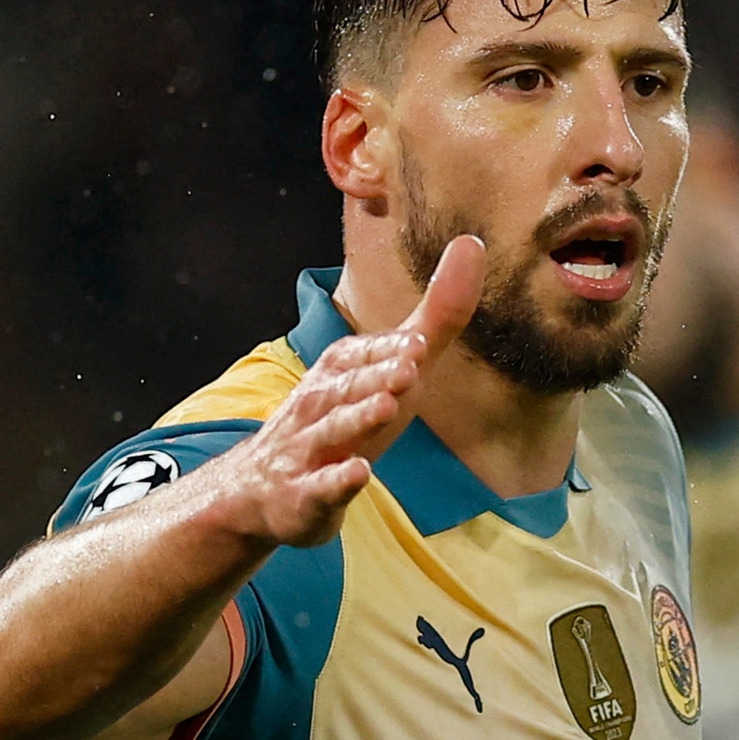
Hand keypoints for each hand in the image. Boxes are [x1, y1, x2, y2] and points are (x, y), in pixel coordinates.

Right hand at [212, 235, 482, 545]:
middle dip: (377, 376)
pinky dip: (338, 480)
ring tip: (388, 407)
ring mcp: (308, 448)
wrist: (267, 489)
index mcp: (340, 369)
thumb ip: (435, 318)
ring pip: (334, 430)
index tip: (420, 341)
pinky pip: (322, 486)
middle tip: (412, 366)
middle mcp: (320, 401)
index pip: (365, 355)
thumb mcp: (394, 369)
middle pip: (350, 387)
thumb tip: (472, 245)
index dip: (391, 350)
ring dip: (358, 418)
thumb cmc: (345, 419)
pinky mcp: (306, 494)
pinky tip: (359, 473)